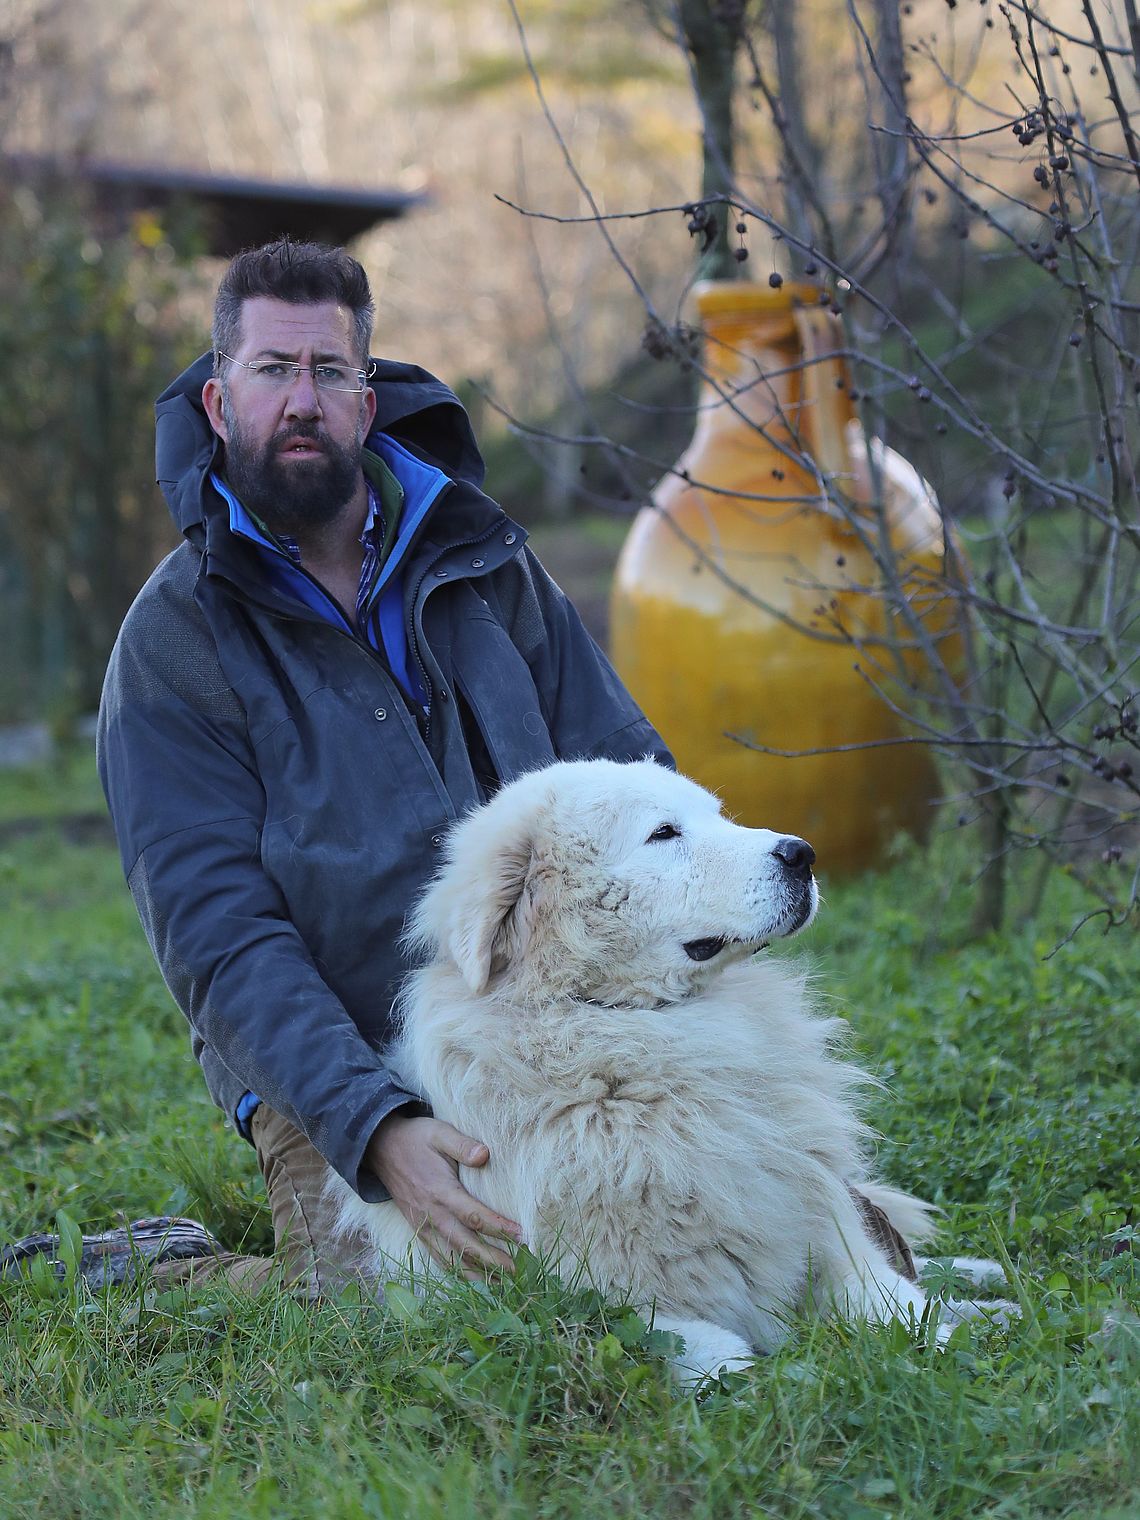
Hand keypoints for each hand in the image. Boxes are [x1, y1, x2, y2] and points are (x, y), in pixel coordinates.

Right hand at [365, 1113, 521, 1277]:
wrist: (382, 1149)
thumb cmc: (416, 1139)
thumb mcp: (439, 1133)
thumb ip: (462, 1145)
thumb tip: (484, 1154)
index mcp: (440, 1191)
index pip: (474, 1215)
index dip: (499, 1228)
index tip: (523, 1235)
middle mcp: (431, 1214)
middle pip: (464, 1245)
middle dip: (491, 1261)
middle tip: (517, 1271)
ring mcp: (423, 1225)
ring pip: (450, 1259)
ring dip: (475, 1274)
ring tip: (501, 1285)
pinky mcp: (418, 1231)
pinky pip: (437, 1257)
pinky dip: (456, 1272)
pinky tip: (473, 1280)